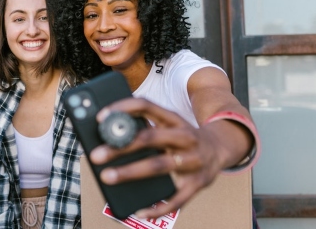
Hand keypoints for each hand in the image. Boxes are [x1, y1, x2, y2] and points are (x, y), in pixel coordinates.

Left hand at [88, 98, 224, 218]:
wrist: (220, 149)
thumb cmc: (181, 138)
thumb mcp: (167, 125)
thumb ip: (143, 127)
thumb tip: (106, 135)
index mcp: (173, 119)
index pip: (146, 106)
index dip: (123, 109)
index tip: (100, 118)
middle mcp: (185, 136)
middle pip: (150, 137)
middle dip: (121, 146)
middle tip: (96, 155)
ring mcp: (193, 160)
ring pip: (159, 165)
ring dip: (131, 172)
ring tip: (108, 177)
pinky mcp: (198, 183)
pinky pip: (176, 198)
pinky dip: (157, 206)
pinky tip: (139, 210)